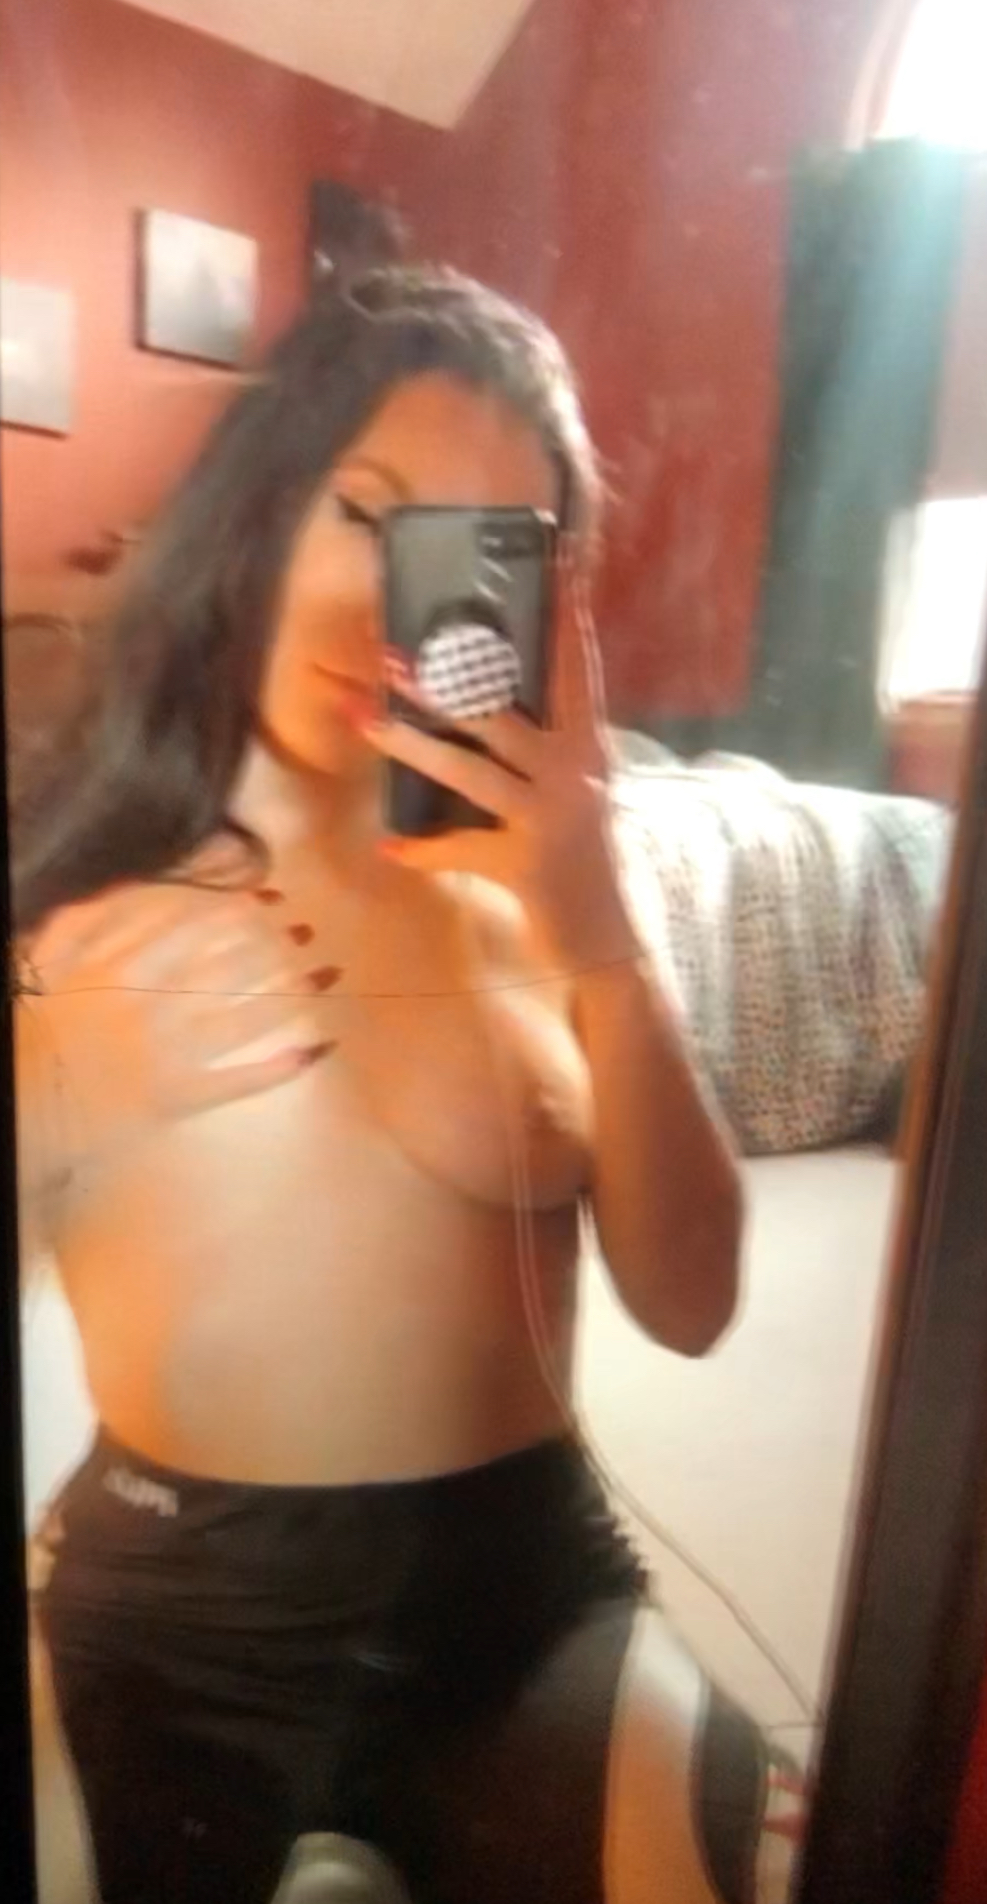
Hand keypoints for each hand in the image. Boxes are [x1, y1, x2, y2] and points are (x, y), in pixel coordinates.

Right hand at [21, 870, 337, 1132]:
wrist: (24, 1101)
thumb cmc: (34, 1035)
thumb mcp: (51, 968)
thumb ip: (85, 925)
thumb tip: (125, 888)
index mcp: (117, 969)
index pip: (188, 928)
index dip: (234, 910)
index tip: (268, 898)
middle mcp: (148, 1006)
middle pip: (224, 966)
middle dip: (271, 944)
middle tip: (306, 928)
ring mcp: (165, 1055)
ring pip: (240, 1020)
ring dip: (288, 996)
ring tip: (325, 975)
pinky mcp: (174, 1099)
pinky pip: (233, 1083)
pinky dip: (274, 1069)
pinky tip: (312, 1052)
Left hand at [366, 558, 639, 976]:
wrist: (605, 942)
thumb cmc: (574, 857)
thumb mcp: (568, 790)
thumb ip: (536, 744)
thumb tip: (475, 693)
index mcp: (588, 746)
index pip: (575, 665)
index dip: (563, 610)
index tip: (550, 552)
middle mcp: (577, 774)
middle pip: (505, 714)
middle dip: (446, 680)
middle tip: (391, 651)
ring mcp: (554, 820)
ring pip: (476, 773)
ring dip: (416, 746)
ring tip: (367, 719)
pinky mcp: (531, 866)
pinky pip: (465, 850)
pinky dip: (427, 849)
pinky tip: (392, 845)